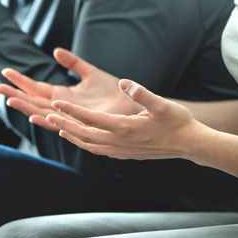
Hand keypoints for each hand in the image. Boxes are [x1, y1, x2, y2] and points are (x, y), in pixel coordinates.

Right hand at [0, 48, 142, 131]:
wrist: (133, 105)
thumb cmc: (114, 92)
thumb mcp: (91, 73)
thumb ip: (73, 63)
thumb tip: (55, 51)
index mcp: (63, 96)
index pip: (35, 89)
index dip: (20, 81)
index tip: (5, 72)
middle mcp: (62, 108)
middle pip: (33, 102)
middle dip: (15, 95)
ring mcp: (70, 116)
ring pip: (42, 112)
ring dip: (26, 107)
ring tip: (9, 100)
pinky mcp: (81, 123)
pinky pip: (60, 123)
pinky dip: (46, 120)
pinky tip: (35, 115)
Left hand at [45, 79, 202, 159]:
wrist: (189, 144)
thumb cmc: (177, 121)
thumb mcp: (162, 104)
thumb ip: (142, 93)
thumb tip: (125, 82)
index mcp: (124, 128)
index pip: (90, 118)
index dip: (71, 111)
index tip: (55, 104)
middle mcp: (119, 142)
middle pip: (83, 134)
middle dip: (64, 124)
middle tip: (47, 115)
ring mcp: (120, 151)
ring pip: (88, 144)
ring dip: (72, 135)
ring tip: (58, 127)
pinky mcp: (124, 155)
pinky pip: (98, 150)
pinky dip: (84, 143)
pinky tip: (80, 138)